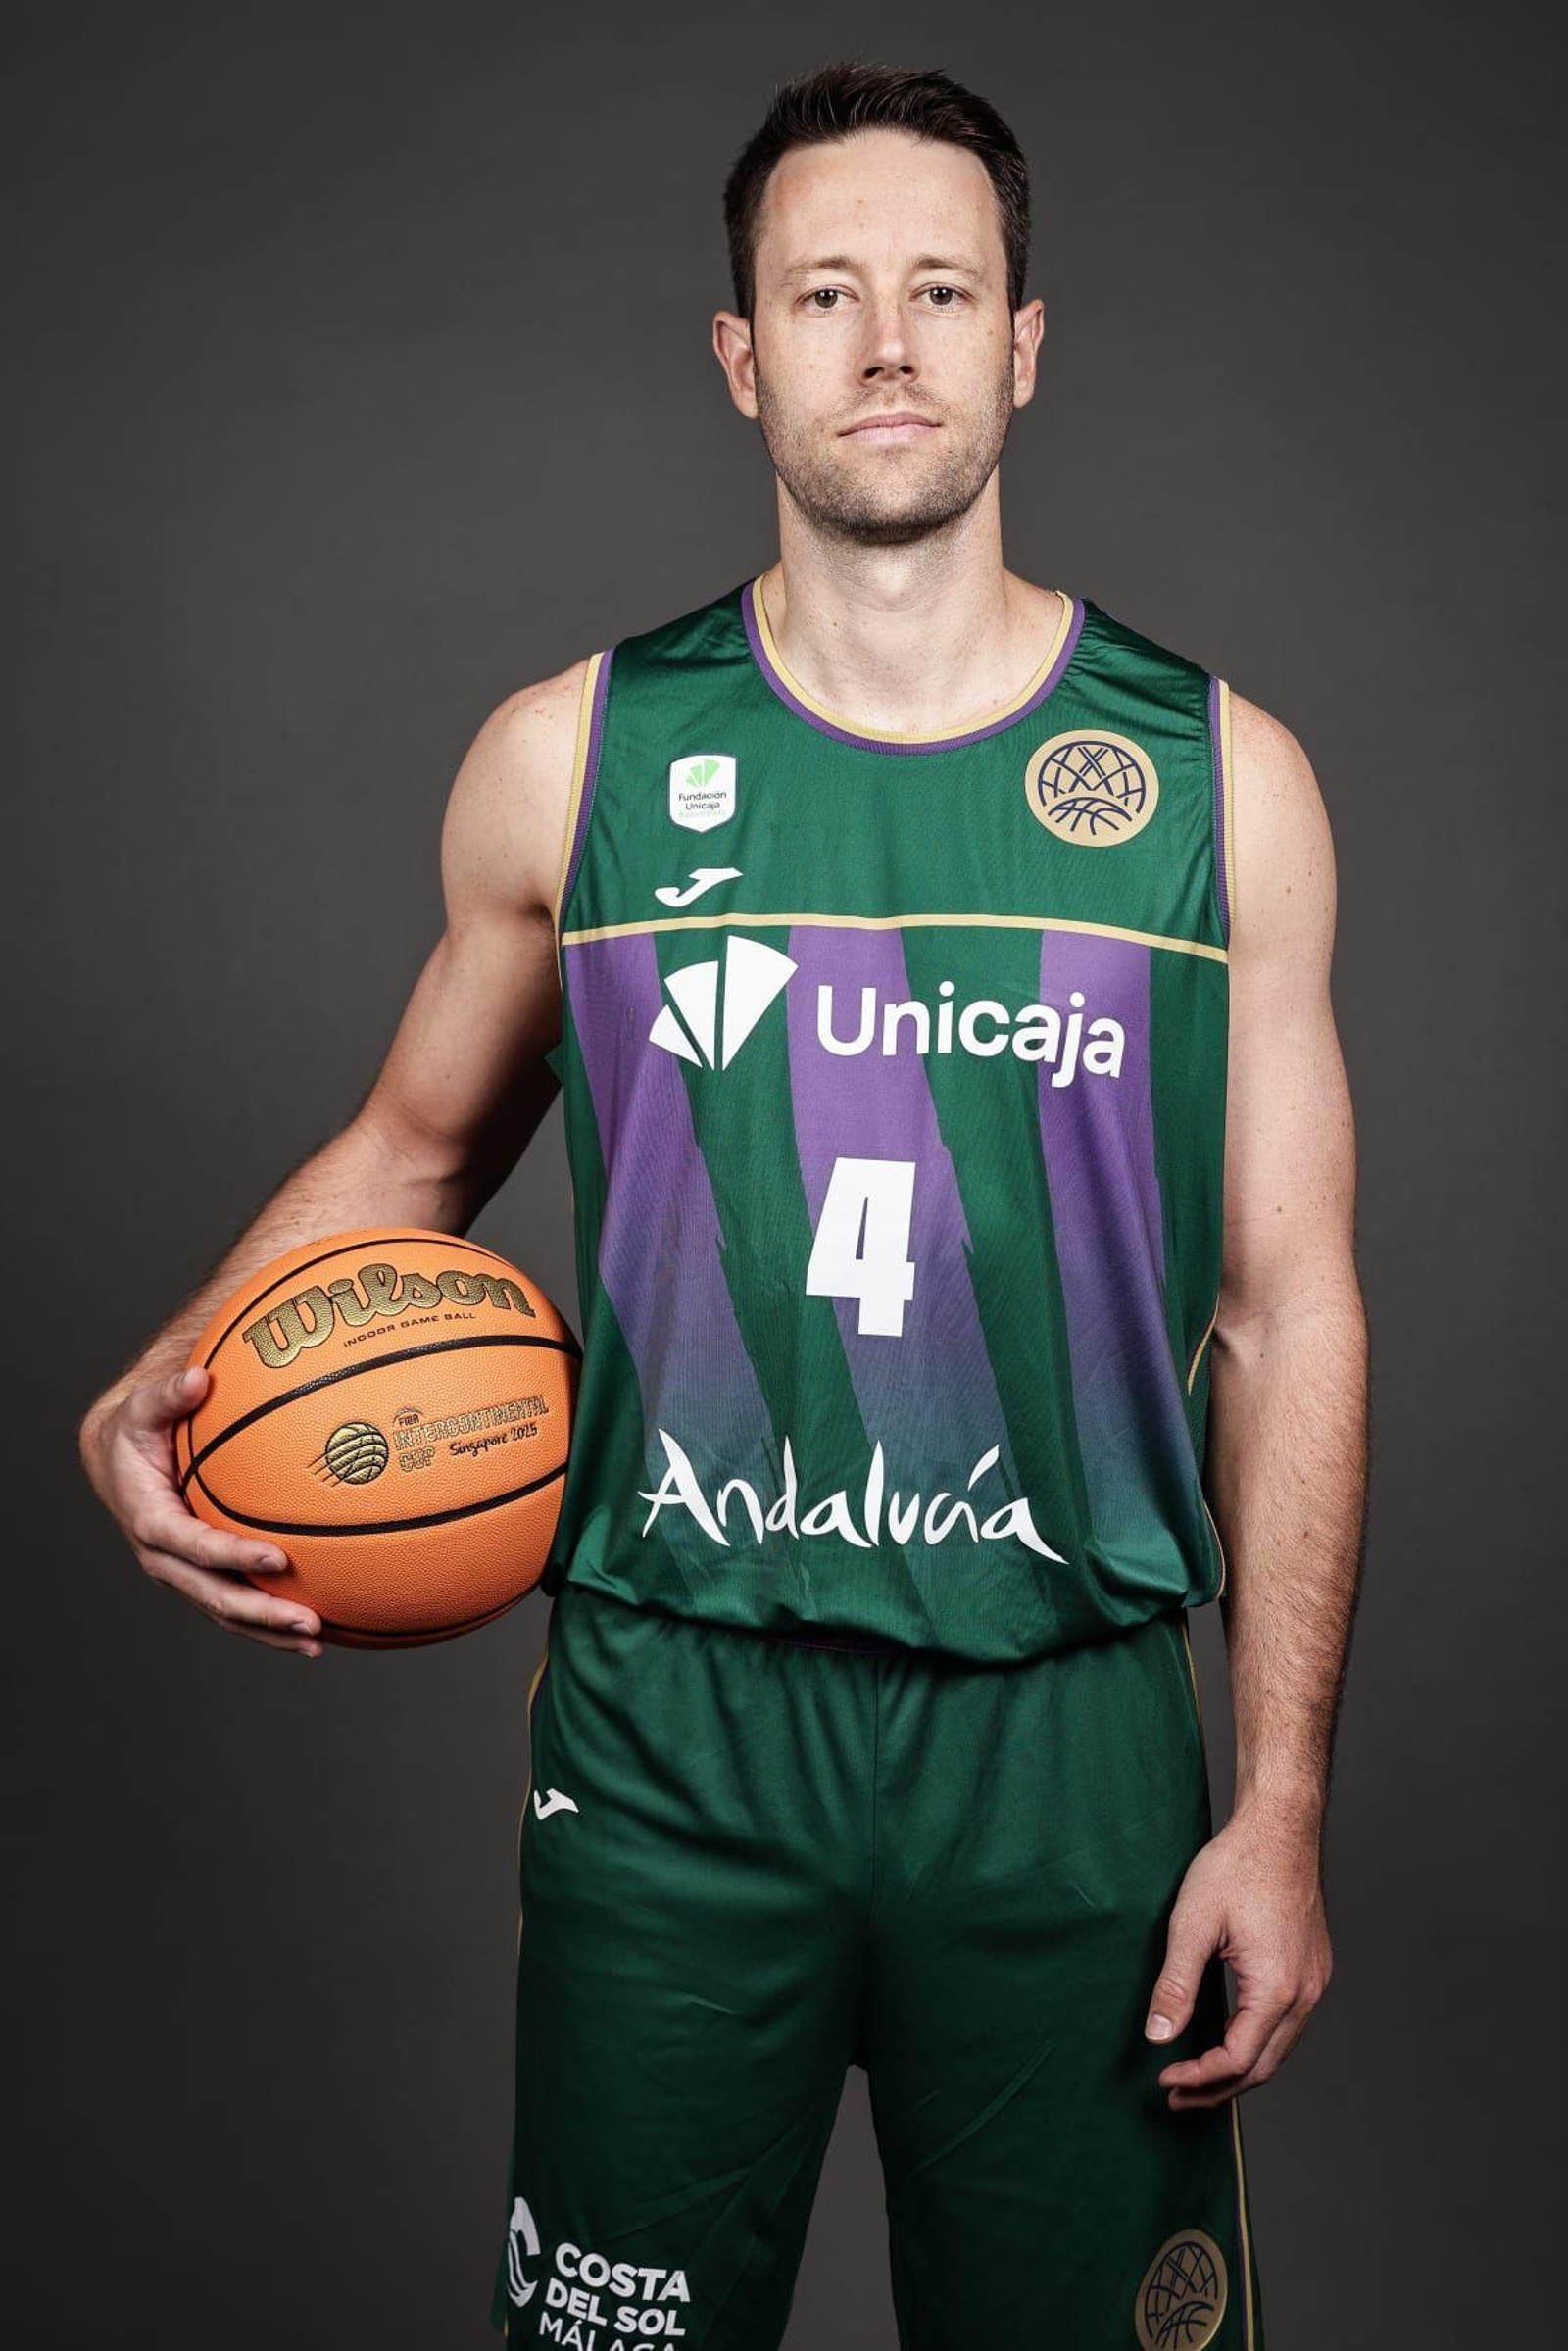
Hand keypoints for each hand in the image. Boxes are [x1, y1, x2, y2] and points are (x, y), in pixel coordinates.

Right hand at [80, 1365, 322, 1655]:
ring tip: (319, 1641)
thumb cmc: (137, 1429)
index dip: (232, 1555)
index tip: (278, 1558)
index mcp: (149, 1520)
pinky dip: (270, 1621)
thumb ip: (168, 1394)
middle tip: (310, 1620)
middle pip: (213, 1594)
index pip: (192, 1545)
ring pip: (227, 1611)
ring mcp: (184, 1573)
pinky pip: (237, 1604)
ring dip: (270, 1631)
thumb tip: (197, 1377)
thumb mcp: (143, 1408)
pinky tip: (318, 1625)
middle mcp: (165, 1558)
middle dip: (261, 1612)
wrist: (118, 1462)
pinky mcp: (202, 1576)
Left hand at [1143, 1806, 1330, 2106]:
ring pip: (1278, 2049)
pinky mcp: (1313, 1970)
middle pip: (1263, 2067)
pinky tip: (1227, 2037)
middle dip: (1218, 2089)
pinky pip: (1287, 2025)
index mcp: (1276, 1988)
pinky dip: (1256, 2042)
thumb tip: (1158, 2038)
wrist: (1279, 1828)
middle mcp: (1305, 1994)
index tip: (1164, 2079)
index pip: (1237, 2059)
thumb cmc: (1237, 1867)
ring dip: (1238, 2068)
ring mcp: (1314, 1983)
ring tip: (1196, 2076)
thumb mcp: (1192, 1923)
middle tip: (1176, 2096)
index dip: (1198, 2077)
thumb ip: (1176, 1985)